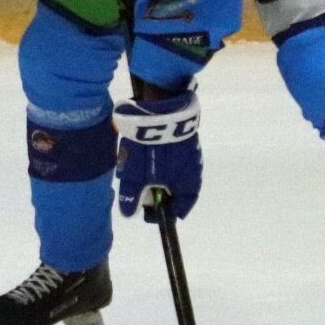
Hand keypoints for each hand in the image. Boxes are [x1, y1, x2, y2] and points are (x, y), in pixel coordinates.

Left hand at [113, 89, 201, 220]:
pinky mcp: (185, 136)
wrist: (161, 110)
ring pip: (176, 171)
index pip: (181, 207)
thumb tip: (130, 214)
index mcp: (188, 185)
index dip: (164, 213)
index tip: (150, 213)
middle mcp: (195, 170)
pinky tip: (150, 156)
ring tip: (143, 173)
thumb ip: (133, 197)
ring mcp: (192, 152)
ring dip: (162, 176)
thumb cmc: (150, 150)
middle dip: (161, 193)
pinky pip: (175, 156)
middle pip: (178, 189)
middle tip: (144, 192)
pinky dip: (163, 161)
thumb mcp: (136, 176)